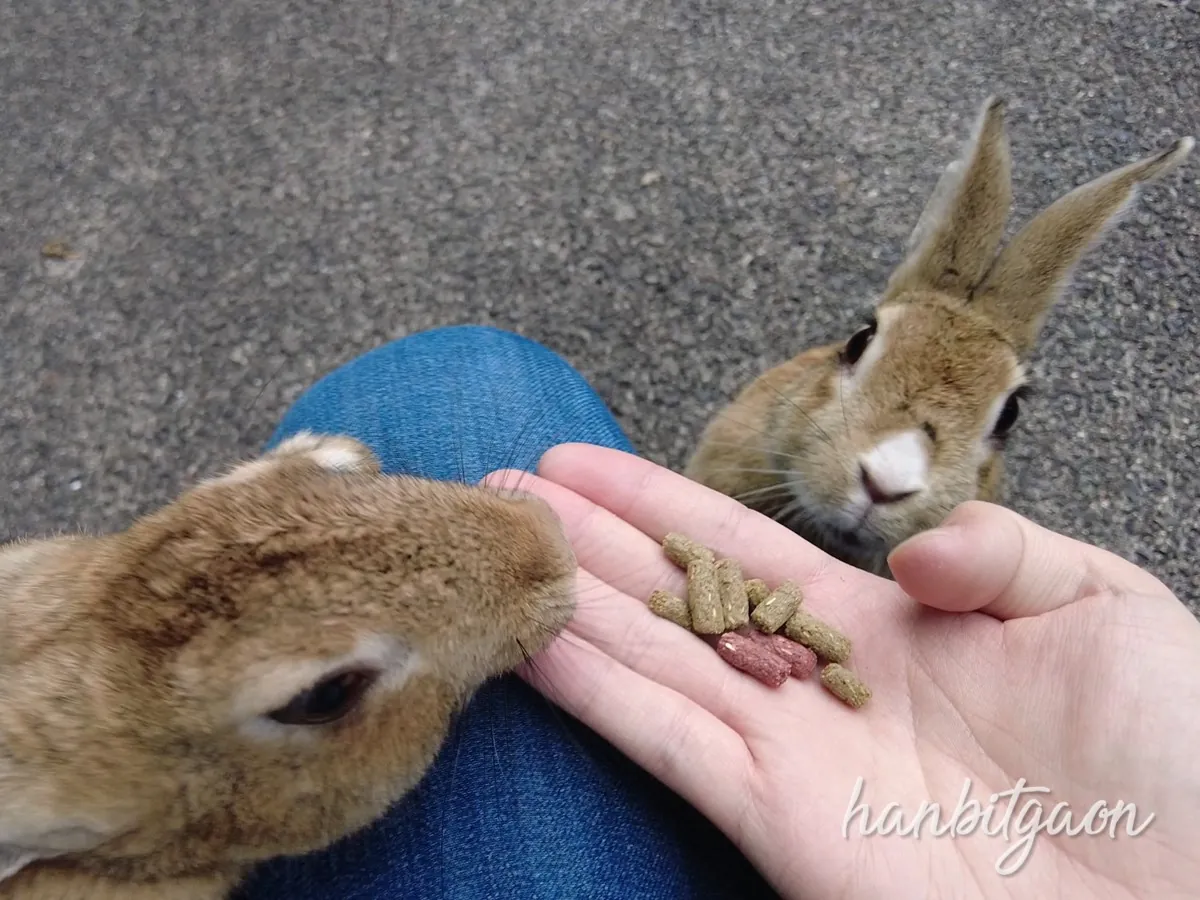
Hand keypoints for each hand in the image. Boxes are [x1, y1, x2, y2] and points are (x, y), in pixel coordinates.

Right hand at [486, 444, 1199, 899]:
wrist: (1199, 897)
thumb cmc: (1183, 755)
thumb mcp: (1101, 605)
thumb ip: (995, 552)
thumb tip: (900, 555)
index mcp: (890, 629)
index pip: (742, 548)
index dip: (658, 503)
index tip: (581, 464)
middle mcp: (821, 689)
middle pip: (676, 599)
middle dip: (589, 545)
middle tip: (508, 492)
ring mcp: (795, 756)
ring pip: (654, 663)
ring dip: (571, 608)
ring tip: (502, 550)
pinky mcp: (782, 825)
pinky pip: (671, 744)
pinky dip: (599, 695)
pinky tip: (538, 644)